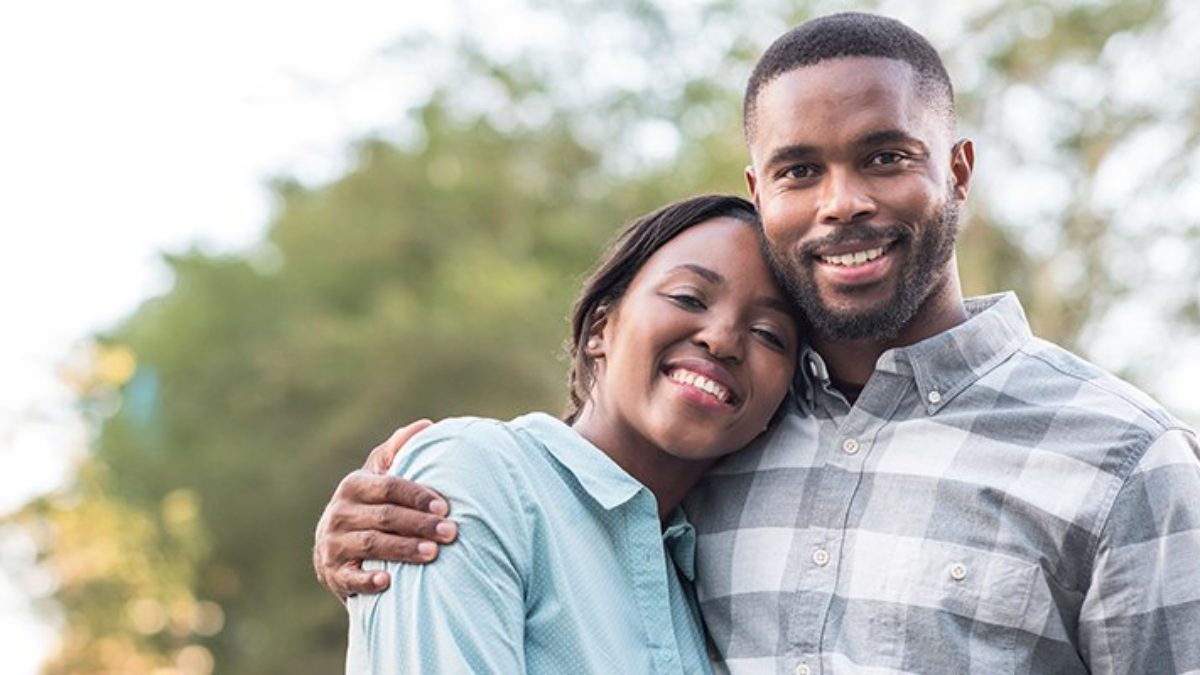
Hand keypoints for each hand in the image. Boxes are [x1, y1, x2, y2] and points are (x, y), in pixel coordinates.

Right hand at [312, 420, 458, 600]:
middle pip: (384, 516)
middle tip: (451, 533)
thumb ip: (398, 451)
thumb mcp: (378, 476)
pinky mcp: (333, 573)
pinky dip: (368, 580)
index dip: (417, 496)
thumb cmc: (369, 505)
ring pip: (372, 545)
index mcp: (355, 485)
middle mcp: (340, 513)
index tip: (445, 506)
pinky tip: (389, 582)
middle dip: (419, 524)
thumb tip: (426, 426)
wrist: (335, 548)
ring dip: (403, 549)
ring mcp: (334, 544)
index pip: (388, 487)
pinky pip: (350, 578)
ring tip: (433, 554)